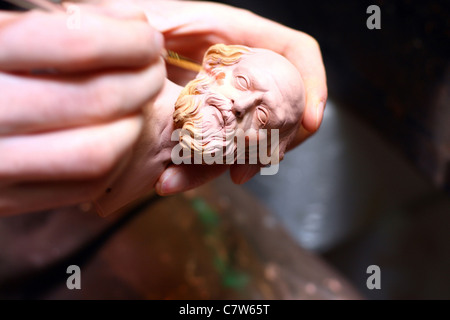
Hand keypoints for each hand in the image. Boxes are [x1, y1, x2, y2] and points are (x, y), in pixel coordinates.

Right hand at [0, 4, 164, 215]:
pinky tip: (118, 136)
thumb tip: (135, 23)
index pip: (75, 42)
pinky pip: (87, 185)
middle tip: (153, 70)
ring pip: (98, 152)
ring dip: (134, 124)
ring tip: (137, 105)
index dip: (128, 40)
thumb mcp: (1, 33)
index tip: (150, 39)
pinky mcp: (8, 199)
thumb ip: (63, 25)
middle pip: (96, 100)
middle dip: (143, 81)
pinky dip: (118, 159)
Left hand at [141, 0, 326, 193]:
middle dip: (274, 143)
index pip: (296, 52)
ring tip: (203, 178)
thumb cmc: (135, 25)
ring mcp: (226, 99)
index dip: (314, 83)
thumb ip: (157, 23)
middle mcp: (239, 70)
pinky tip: (176, 177)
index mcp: (237, 37)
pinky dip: (202, 168)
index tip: (313, 119)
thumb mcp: (149, 16)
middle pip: (281, 106)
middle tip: (246, 169)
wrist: (115, 56)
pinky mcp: (206, 122)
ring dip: (232, 164)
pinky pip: (217, 149)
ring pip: (247, 137)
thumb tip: (157, 36)